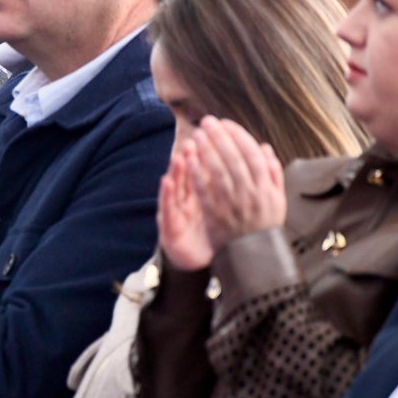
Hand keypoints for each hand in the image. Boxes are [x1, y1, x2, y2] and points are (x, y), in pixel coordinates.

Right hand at [158, 141, 213, 270]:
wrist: (192, 261)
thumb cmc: (205, 232)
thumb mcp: (215, 209)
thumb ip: (218, 187)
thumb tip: (230, 164)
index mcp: (199, 195)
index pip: (202, 171)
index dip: (206, 154)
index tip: (209, 136)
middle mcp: (186, 200)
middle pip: (187, 175)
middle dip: (190, 156)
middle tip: (192, 139)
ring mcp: (176, 212)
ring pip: (175, 186)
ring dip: (176, 170)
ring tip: (179, 154)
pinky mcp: (168, 226)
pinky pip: (168, 208)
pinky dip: (167, 194)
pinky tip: (167, 182)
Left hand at [189, 117, 285, 252]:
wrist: (254, 258)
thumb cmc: (264, 225)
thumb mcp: (277, 200)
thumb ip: (273, 173)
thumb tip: (264, 147)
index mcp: (267, 188)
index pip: (252, 155)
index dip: (238, 136)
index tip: (225, 123)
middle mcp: (251, 195)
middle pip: (234, 159)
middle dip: (219, 137)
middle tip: (207, 122)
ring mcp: (233, 205)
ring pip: (219, 172)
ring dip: (206, 151)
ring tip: (196, 135)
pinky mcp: (216, 215)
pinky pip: (205, 191)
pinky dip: (197, 173)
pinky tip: (189, 158)